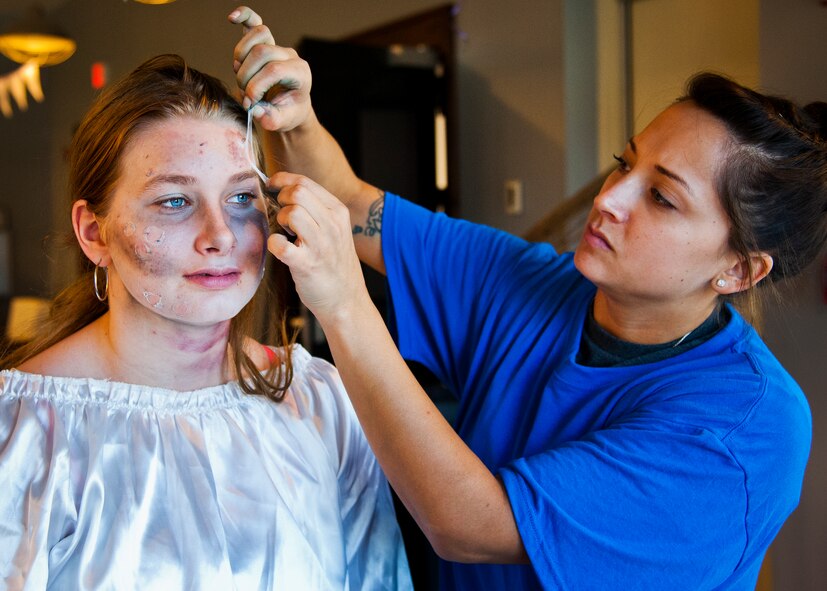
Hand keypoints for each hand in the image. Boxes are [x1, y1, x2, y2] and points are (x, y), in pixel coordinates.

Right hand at [228, 6, 311, 131]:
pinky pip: (254, 22)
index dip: (256, 86)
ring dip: (240, 60)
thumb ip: (272, 119)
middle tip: (246, 95)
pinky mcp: (265, 42)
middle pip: (261, 53)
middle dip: (246, 76)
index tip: (250, 103)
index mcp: (300, 73)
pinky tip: (232, 18)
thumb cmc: (288, 112)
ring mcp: (277, 46)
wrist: (290, 105)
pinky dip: (244, 17)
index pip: (274, 70)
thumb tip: (257, 110)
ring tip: (243, 79)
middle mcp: (290, 55)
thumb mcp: (283, 122)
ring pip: (255, 39)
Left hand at [267, 172, 371, 321]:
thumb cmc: (334, 265)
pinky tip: (281, 249)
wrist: (346, 301)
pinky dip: (274, 244)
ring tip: (287, 235)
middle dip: (281, 200)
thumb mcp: (335, 231)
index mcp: (338, 213)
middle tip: (283, 217)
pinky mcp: (306, 264)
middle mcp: (332, 225)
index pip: (305, 183)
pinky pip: (279, 244)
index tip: (272, 185)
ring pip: (291, 213)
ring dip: (280, 222)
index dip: (282, 181)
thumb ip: (317, 211)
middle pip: (297, 192)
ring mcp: (321, 245)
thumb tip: (285, 191)